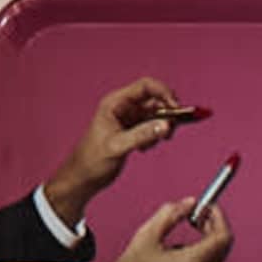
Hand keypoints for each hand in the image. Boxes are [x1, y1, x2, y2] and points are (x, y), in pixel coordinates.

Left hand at [48, 77, 191, 226]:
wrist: (85, 175)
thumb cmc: (93, 159)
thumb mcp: (118, 146)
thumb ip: (142, 135)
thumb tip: (166, 126)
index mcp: (116, 102)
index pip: (146, 86)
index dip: (164, 93)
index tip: (177, 109)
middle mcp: (124, 107)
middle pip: (155, 99)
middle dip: (168, 113)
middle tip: (170, 130)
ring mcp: (130, 118)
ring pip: (157, 113)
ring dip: (163, 126)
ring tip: (155, 142)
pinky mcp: (134, 130)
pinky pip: (154, 126)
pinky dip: (157, 135)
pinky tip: (146, 148)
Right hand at [102, 201, 230, 261]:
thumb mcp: (145, 237)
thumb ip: (170, 214)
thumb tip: (189, 203)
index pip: (223, 237)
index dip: (219, 219)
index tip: (210, 210)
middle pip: (220, 251)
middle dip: (210, 232)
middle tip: (195, 222)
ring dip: (199, 254)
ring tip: (171, 255)